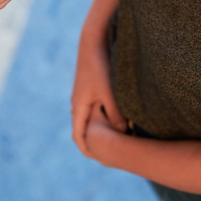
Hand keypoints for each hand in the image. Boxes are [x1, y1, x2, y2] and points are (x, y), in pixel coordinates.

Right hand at [70, 32, 126, 149]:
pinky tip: (118, 117)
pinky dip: (103, 117)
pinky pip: (95, 108)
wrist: (93, 40)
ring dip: (100, 129)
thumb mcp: (110, 93)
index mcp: (79, 106)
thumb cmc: (101, 66)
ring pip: (91, 118)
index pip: (78, 135)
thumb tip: (122, 134)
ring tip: (116, 139)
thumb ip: (116, 114)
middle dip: (94, 142)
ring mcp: (84, 94)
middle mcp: (79, 102)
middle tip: (109, 154)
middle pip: (84, 129)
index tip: (98, 159)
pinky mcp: (91, 87)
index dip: (87, 149)